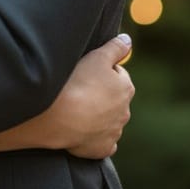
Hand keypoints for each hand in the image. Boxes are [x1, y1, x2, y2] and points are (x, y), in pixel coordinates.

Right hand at [43, 34, 134, 157]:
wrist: (62, 117)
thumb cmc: (79, 82)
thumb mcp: (98, 56)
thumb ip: (115, 47)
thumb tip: (128, 40)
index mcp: (125, 88)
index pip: (117, 74)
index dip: (101, 70)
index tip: (86, 71)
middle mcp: (124, 111)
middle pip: (113, 98)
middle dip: (100, 93)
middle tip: (79, 87)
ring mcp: (114, 132)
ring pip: (108, 119)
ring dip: (96, 113)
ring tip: (76, 106)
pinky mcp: (102, 148)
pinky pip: (102, 141)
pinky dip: (94, 135)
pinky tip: (81, 128)